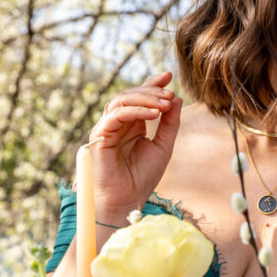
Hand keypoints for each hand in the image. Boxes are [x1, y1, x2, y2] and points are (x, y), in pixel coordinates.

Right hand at [86, 72, 181, 222]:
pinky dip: (135, 111)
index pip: (140, 97)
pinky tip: (153, 114)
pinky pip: (116, 115)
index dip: (153, 84)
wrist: (127, 201)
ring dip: (145, 99)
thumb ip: (170, 124)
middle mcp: (118, 123)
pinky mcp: (100, 135)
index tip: (169, 76)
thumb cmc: (142, 177)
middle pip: (130, 95)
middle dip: (151, 91)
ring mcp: (107, 128)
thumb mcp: (164, 147)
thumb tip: (176, 98)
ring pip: (121, 101)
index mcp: (132, 125)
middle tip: (170, 94)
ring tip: (165, 104)